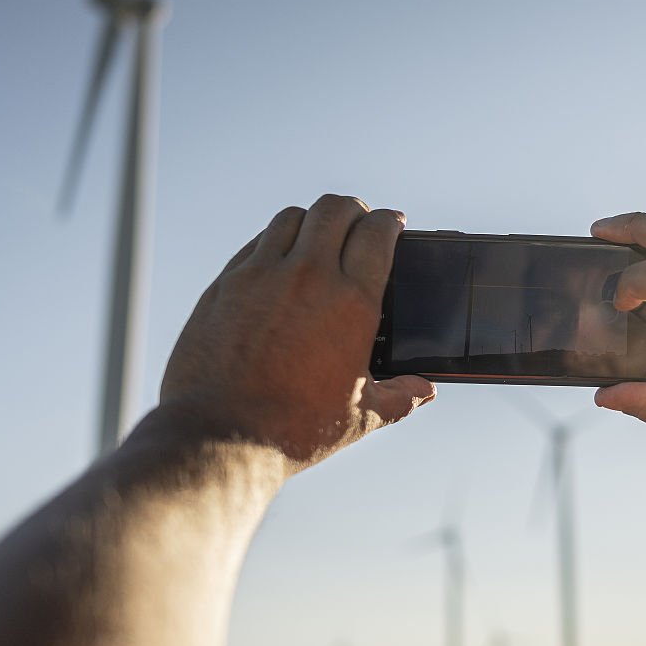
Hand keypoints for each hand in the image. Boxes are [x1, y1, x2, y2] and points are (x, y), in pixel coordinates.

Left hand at [159, 194, 435, 471]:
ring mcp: (261, 275)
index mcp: (351, 302)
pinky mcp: (226, 284)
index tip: (392, 225)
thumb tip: (425, 390)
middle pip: (336, 209)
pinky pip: (255, 243)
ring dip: (313, 221)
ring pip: (293, 217)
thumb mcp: (362, 415)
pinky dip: (274, 242)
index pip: (377, 233)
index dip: (390, 222)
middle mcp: (308, 276)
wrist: (220, 435)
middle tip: (359, 223)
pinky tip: (279, 261)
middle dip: (355, 211)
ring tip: (318, 237)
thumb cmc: (294, 428)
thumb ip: (401, 396)